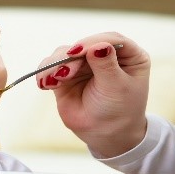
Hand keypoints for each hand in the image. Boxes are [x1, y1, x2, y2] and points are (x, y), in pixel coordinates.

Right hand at [39, 33, 150, 157]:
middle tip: (65, 72)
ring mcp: (85, 63)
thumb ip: (106, 66)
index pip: (111, 39)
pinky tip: (45, 83)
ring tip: (55, 81)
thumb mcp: (117, 88)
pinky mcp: (67, 73)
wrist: (105, 134)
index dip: (94, 42)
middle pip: (84, 44)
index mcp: (129, 55)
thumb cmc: (119, 111)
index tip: (79, 51)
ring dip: (56, 64)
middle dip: (71, 56)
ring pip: (65, 52)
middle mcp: (105, 54)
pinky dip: (46, 71)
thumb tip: (98, 45)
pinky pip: (52, 65)